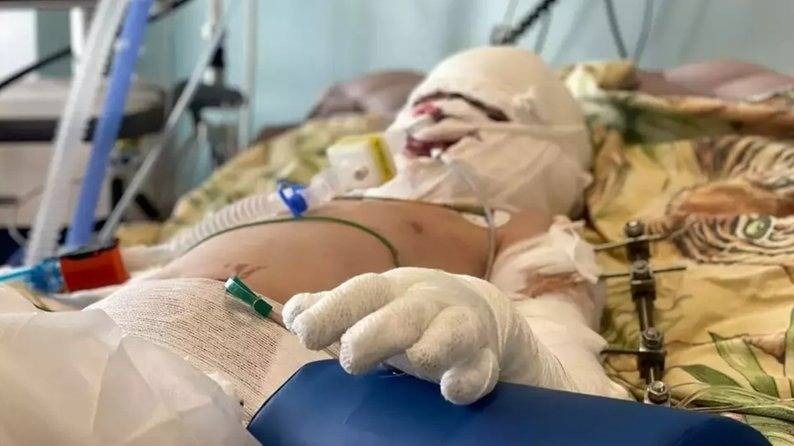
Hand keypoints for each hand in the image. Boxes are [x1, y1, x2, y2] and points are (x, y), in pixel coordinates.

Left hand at [283, 267, 540, 403]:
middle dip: (378, 331)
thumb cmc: (404, 314)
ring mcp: (459, 329)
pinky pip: (481, 368)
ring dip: (433, 345)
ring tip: (415, 359)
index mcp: (390, 292)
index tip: (304, 333)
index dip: (332, 310)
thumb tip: (292, 312)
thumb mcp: (370, 306)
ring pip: (453, 332)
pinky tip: (452, 388)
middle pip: (405, 312)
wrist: (476, 314)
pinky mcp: (483, 358)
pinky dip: (469, 378)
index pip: (361, 292)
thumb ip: (331, 310)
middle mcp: (426, 305)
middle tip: (350, 357)